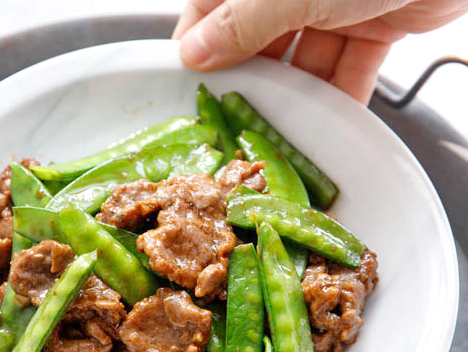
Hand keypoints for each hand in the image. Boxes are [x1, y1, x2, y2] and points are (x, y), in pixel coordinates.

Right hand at [172, 0, 467, 103]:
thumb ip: (240, 23)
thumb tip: (194, 53)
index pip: (210, 11)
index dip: (200, 49)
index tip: (194, 87)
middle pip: (257, 42)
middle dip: (254, 81)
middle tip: (241, 117)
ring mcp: (332, 4)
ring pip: (302, 61)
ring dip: (298, 95)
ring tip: (287, 126)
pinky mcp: (371, 24)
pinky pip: (346, 67)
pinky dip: (341, 94)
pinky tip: (332, 120)